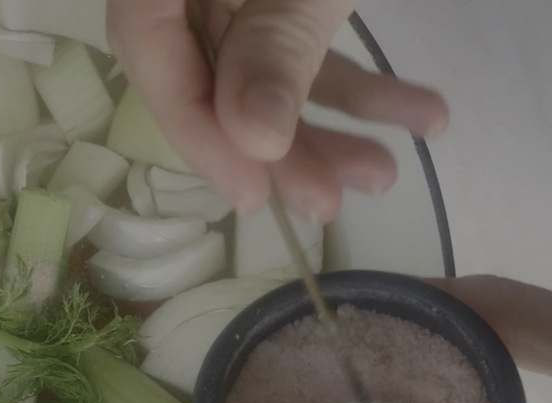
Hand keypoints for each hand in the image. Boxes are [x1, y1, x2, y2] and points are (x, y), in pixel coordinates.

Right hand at [106, 0, 449, 223]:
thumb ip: (275, 43)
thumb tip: (253, 142)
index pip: (146, 47)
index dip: (192, 126)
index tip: (250, 192)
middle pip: (208, 69)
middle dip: (275, 142)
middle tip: (325, 202)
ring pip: (262, 64)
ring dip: (331, 122)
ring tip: (389, 171)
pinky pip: (307, 38)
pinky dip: (361, 80)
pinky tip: (418, 113)